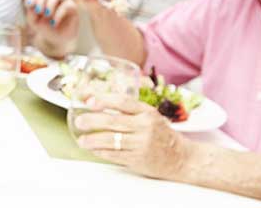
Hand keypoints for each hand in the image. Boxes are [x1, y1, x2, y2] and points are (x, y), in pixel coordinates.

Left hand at [24, 0, 77, 39]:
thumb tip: (32, 5)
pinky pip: (67, 4)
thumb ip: (31, 12)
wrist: (59, 39)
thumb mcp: (34, 21)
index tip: (28, 5)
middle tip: (38, 10)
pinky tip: (54, 23)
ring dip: (50, 2)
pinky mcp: (72, 7)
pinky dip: (59, 13)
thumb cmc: (45, 27)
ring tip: (46, 15)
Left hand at [74, 93, 193, 179]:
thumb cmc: (162, 134)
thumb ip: (130, 110)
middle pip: (113, 122)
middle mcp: (145, 127)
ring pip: (112, 140)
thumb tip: (98, 102)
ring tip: (82, 139)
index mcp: (148, 112)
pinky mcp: (138, 160)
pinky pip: (115, 155)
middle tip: (79, 121)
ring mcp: (142, 144)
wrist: (181, 158)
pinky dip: (101, 152)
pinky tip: (94, 149)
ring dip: (93, 140)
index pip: (123, 102)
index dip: (103, 100)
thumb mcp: (151, 116)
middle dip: (92, 121)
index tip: (88, 101)